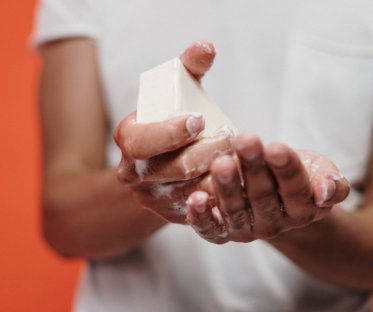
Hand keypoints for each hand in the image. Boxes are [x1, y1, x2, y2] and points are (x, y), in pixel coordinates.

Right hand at [114, 41, 232, 223]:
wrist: (159, 161)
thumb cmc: (170, 120)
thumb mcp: (176, 91)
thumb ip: (188, 67)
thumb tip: (206, 47)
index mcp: (128, 140)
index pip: (141, 142)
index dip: (169, 132)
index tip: (200, 119)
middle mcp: (133, 173)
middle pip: (172, 169)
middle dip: (206, 153)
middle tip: (231, 137)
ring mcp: (151, 198)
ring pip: (189, 192)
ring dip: (218, 176)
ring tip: (241, 158)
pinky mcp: (170, 214)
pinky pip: (198, 211)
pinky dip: (219, 198)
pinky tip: (237, 183)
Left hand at [186, 132, 349, 242]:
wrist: (273, 193)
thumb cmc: (296, 175)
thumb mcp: (319, 172)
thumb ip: (331, 182)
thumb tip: (325, 191)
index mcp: (301, 210)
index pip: (295, 189)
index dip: (286, 169)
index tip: (276, 147)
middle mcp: (273, 224)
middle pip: (263, 197)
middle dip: (253, 168)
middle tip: (245, 141)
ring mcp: (246, 230)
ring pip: (236, 211)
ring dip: (227, 188)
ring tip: (221, 163)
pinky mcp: (222, 232)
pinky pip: (210, 230)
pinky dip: (201, 217)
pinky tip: (195, 199)